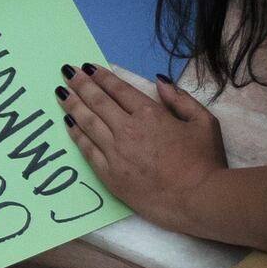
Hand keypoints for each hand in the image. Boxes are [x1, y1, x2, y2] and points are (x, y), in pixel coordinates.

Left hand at [59, 63, 224, 230]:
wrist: (198, 200)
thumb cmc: (205, 162)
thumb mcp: (204, 122)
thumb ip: (180, 99)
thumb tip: (159, 82)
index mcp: (150, 114)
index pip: (118, 89)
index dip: (101, 76)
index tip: (88, 67)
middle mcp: (128, 130)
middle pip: (97, 101)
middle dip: (80, 84)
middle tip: (67, 73)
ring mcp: (116, 153)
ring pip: (87, 123)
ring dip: (73, 105)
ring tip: (61, 93)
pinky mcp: (110, 175)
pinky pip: (87, 150)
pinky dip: (76, 134)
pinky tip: (68, 124)